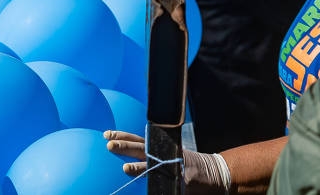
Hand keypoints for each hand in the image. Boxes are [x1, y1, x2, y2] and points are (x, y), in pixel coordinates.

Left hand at [104, 130, 230, 193]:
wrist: (213, 173)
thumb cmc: (188, 164)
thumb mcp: (169, 154)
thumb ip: (152, 156)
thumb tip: (130, 156)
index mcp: (158, 148)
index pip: (136, 140)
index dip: (122, 136)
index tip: (106, 133)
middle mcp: (163, 155)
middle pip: (140, 148)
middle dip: (125, 146)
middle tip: (109, 144)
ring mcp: (172, 166)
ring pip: (151, 165)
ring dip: (138, 166)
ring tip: (124, 167)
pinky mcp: (181, 180)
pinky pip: (165, 182)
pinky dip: (157, 183)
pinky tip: (150, 185)